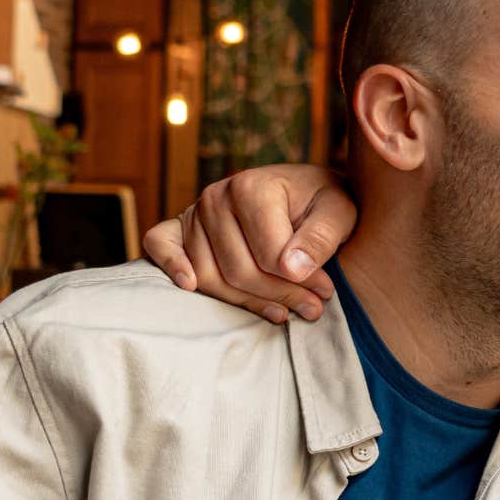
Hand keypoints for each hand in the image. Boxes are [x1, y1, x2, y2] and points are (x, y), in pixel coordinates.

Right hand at [142, 163, 358, 323]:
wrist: (304, 192)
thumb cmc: (322, 204)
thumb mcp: (339, 212)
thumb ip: (322, 237)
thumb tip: (292, 268)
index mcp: (251, 187)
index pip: (269, 256)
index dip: (300, 282)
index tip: (325, 292)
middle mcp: (215, 197)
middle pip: (238, 272)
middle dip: (279, 297)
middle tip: (312, 309)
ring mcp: (193, 212)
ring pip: (208, 277)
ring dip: (244, 302)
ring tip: (283, 312)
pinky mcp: (179, 227)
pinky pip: (159, 246)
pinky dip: (171, 266)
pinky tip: (189, 286)